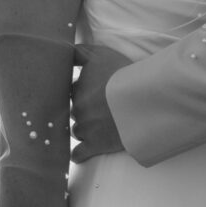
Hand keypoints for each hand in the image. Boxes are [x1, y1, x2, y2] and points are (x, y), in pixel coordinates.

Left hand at [71, 41, 132, 164]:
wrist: (139, 99)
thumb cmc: (122, 75)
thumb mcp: (100, 54)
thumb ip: (79, 53)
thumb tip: (65, 51)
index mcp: (77, 88)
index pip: (71, 92)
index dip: (81, 92)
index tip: (90, 93)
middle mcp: (77, 108)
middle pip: (74, 112)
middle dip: (83, 111)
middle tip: (98, 110)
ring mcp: (84, 128)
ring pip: (77, 131)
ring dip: (84, 130)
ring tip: (98, 128)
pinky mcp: (94, 145)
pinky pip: (78, 154)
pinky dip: (79, 154)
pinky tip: (79, 155)